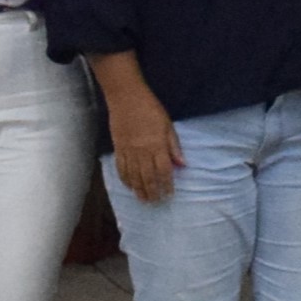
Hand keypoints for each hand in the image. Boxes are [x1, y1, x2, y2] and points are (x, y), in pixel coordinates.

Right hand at [105, 85, 183, 202]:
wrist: (126, 98)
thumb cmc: (150, 108)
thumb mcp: (168, 124)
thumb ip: (174, 145)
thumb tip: (182, 164)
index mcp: (157, 145)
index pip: (164, 170)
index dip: (167, 184)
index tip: (169, 194)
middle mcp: (142, 151)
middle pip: (147, 177)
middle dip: (152, 192)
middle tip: (156, 202)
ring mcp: (128, 151)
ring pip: (133, 176)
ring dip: (139, 190)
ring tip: (143, 200)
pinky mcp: (118, 148)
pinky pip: (121, 168)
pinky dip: (125, 179)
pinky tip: (129, 186)